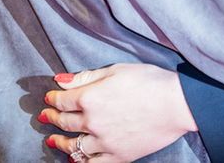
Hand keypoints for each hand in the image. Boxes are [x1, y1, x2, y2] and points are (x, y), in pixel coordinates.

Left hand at [40, 63, 195, 162]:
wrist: (177, 104)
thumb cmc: (150, 82)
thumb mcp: (117, 70)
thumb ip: (86, 76)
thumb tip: (61, 80)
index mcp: (90, 98)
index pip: (62, 99)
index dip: (53, 98)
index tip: (50, 97)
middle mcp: (92, 122)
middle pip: (64, 122)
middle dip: (52, 118)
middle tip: (46, 117)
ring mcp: (104, 142)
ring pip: (74, 146)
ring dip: (60, 142)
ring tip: (53, 141)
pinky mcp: (119, 156)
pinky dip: (81, 162)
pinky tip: (75, 160)